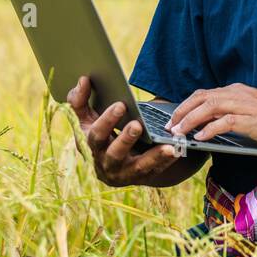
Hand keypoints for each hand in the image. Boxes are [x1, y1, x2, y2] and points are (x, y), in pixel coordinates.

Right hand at [66, 75, 181, 186]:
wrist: (114, 161)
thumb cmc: (101, 132)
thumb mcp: (88, 118)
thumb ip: (80, 99)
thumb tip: (84, 79)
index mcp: (91, 147)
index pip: (96, 135)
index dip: (107, 121)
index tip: (121, 104)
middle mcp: (105, 163)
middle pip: (114, 154)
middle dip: (125, 140)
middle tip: (137, 125)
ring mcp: (125, 173)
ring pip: (138, 167)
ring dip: (153, 157)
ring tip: (167, 146)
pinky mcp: (142, 178)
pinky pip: (155, 170)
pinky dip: (166, 161)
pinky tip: (176, 150)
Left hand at [166, 83, 256, 149]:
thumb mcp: (252, 112)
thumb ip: (233, 114)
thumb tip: (211, 126)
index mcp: (236, 91)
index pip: (204, 94)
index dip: (185, 105)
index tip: (173, 117)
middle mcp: (237, 94)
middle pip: (201, 98)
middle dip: (182, 112)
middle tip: (169, 126)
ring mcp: (245, 105)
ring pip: (209, 107)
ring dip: (190, 120)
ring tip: (178, 133)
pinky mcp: (252, 119)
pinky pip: (225, 122)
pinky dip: (210, 129)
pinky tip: (200, 139)